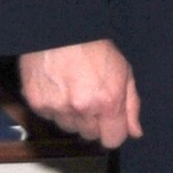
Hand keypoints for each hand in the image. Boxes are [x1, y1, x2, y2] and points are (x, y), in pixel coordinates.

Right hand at [19, 39, 141, 147]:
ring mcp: (57, 107)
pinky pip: (49, 117)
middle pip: (90, 135)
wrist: (61, 31)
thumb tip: (135, 132)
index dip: (113, 133)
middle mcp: (82, 108)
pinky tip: (59, 88)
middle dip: (93, 122)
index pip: (112, 140)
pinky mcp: (37, 103)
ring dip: (73, 116)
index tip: (111, 125)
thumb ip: (131, 106)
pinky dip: (54, 108)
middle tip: (92, 100)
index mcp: (108, 101)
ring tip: (74, 91)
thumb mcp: (124, 72)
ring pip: (69, 128)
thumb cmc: (96, 48)